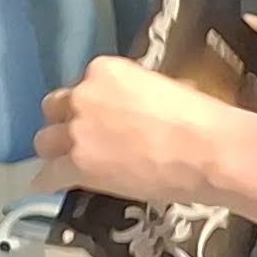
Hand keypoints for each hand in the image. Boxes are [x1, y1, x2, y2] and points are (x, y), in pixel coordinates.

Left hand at [34, 55, 249, 202]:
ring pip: (45, 142)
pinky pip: (47, 176)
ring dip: (57, 152)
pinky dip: (51, 182)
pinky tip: (57, 186)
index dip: (92, 106)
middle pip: (54, 109)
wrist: (211, 152)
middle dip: (67, 123)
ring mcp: (77, 131)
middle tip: (85, 139)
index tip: (103, 119)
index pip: (83, 86)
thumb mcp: (164, 87)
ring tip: (73, 164)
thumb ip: (135, 92)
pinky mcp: (77, 165)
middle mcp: (83, 96)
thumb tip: (135, 105)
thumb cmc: (201, 120)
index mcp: (105, 71)